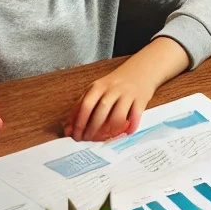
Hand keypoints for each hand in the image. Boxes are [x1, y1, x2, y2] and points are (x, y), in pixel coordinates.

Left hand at [64, 37, 188, 141]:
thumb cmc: (115, 84)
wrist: (142, 69)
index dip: (79, 123)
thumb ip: (82, 107)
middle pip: (100, 112)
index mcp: (98, 86)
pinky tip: (125, 133)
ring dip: (110, 131)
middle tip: (88, 140)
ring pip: (118, 116)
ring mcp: (128, 94)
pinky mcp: (141, 99)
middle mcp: (113, 89)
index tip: (76, 136)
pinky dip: (130, 127)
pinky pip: (135, 116)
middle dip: (92, 130)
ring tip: (105, 138)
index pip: (85, 106)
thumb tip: (68, 130)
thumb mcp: (97, 90)